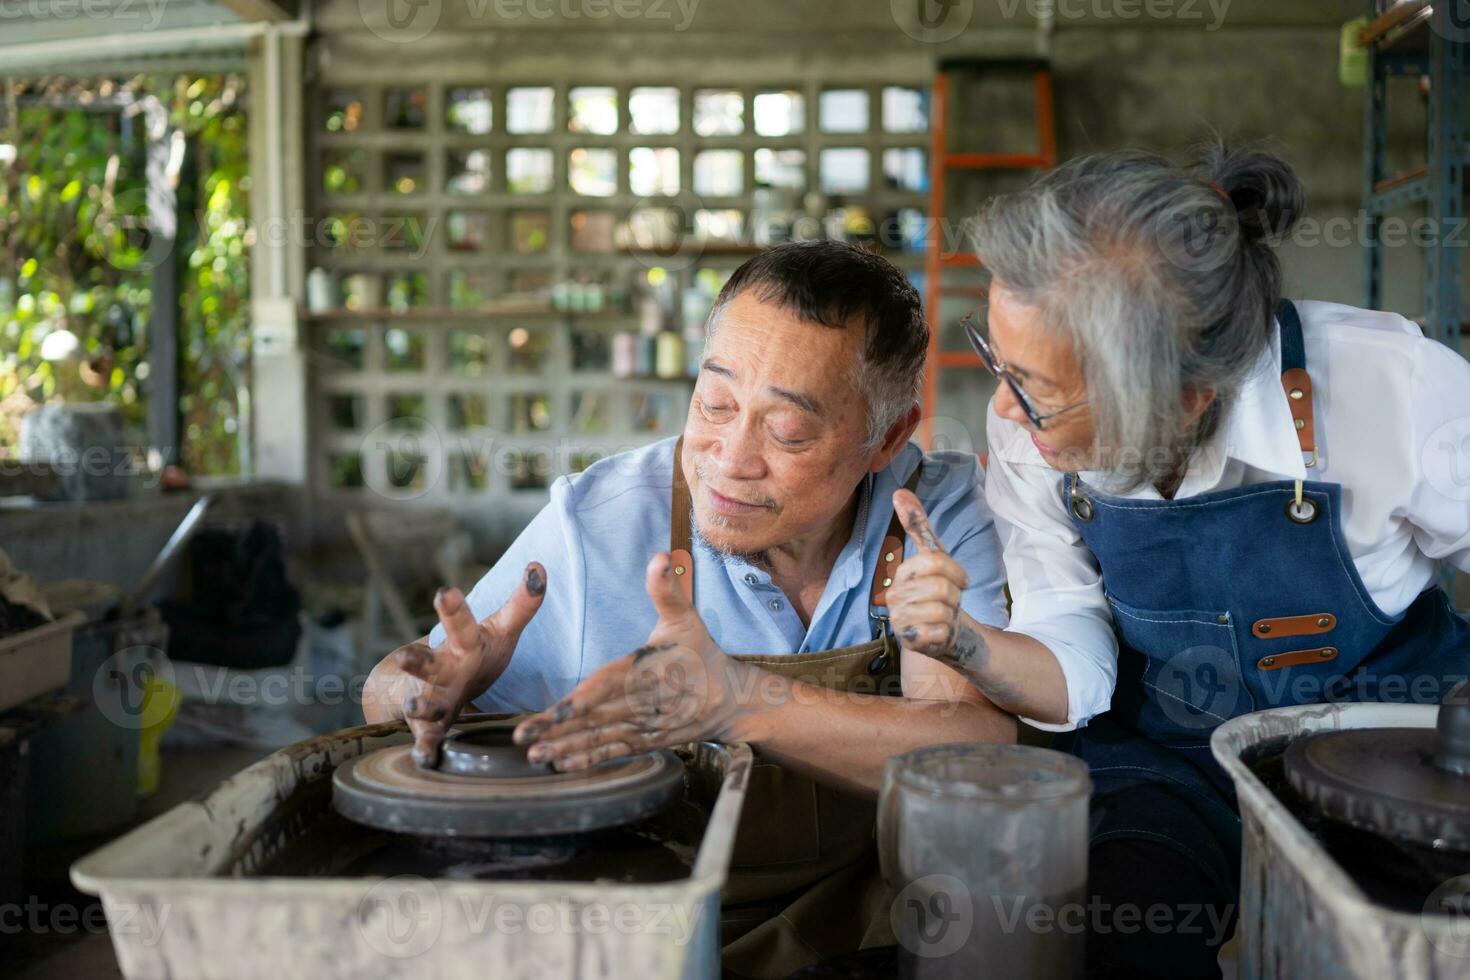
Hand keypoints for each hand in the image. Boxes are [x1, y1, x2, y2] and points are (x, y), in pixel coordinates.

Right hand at [393, 563, 546, 766]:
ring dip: (419, 706)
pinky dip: (426, 749)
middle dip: (416, 660)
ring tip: (414, 708)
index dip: (451, 609)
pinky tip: (425, 758)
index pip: (458, 624)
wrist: (432, 690)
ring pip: (422, 703)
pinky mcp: (430, 728)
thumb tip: (540, 566)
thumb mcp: (501, 630)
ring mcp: (432, 699)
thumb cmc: (475, 656)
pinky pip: (426, 740)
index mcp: (461, 644)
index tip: (444, 593)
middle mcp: (440, 670)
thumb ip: (522, 603)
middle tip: (404, 655)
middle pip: (426, 663)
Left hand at [512, 552, 742, 771]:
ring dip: (567, 749)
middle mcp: (648, 702)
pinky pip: (614, 752)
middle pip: (598, 717)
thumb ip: (666, 591)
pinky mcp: (648, 742)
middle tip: (525, 737)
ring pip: (601, 738)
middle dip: (560, 729)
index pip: (613, 685)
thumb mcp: (687, 619)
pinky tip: (563, 765)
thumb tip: (657, 557)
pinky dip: (589, 761)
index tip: (557, 710)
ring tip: (536, 755)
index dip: (584, 699)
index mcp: (651, 670)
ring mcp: (647, 726)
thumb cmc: (703, 655)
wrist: (733, 700)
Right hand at [887, 489, 968, 658]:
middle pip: (941, 587)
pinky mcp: (910, 642)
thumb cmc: (941, 591)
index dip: (956, 571)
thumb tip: (899, 492)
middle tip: (950, 601)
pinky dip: (947, 632)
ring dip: (952, 614)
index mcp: (901, 573)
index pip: (935, 562)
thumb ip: (919, 526)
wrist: (945, 629)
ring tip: (944, 616)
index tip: (960, 580)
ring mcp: (899, 620)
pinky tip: (940, 632)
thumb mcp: (936, 557)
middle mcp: (894, 596)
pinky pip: (939, 630)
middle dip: (955, 595)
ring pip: (942, 609)